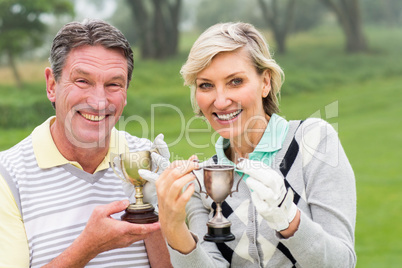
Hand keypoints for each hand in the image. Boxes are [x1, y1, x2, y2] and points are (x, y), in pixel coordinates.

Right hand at [46, 200, 160, 266]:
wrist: (87, 245)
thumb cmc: (92, 230)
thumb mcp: (100, 212)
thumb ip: (115, 205)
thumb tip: (125, 202)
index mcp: (122, 229)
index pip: (143, 228)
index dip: (154, 226)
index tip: (161, 223)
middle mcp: (125, 237)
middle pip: (145, 234)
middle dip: (153, 228)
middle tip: (160, 222)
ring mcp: (124, 242)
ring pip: (141, 237)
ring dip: (147, 231)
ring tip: (152, 223)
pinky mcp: (122, 244)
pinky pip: (135, 239)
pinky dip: (140, 233)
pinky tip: (140, 227)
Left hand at [123, 134, 169, 206]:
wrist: (140, 203)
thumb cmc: (136, 187)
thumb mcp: (128, 176)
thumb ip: (123, 166)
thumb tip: (115, 158)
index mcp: (153, 163)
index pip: (158, 151)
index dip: (159, 144)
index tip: (160, 136)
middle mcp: (159, 168)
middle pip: (164, 155)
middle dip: (162, 148)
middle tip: (160, 141)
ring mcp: (161, 176)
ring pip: (164, 165)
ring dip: (160, 159)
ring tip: (154, 154)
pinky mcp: (157, 185)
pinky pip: (155, 178)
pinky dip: (149, 174)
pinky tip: (142, 172)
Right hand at [155, 155, 198, 252]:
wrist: (169, 220)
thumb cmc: (171, 200)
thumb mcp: (173, 184)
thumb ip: (183, 170)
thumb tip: (193, 157)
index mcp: (160, 182)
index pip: (171, 166)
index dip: (184, 162)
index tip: (192, 162)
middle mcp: (162, 190)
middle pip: (175, 173)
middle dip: (188, 167)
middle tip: (196, 166)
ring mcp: (168, 199)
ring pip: (177, 184)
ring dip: (188, 178)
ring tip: (193, 176)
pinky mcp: (176, 207)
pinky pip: (184, 197)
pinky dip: (190, 190)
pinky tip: (192, 187)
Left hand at [236, 158, 297, 231]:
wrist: (280, 211)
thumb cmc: (271, 193)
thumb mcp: (269, 181)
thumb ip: (259, 172)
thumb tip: (244, 163)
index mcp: (278, 180)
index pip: (267, 170)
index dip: (254, 165)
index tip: (243, 162)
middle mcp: (277, 190)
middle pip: (269, 179)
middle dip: (254, 172)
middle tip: (244, 168)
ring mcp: (272, 201)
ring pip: (267, 193)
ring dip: (255, 185)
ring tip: (249, 181)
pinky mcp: (266, 210)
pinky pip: (260, 204)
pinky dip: (255, 197)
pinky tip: (254, 193)